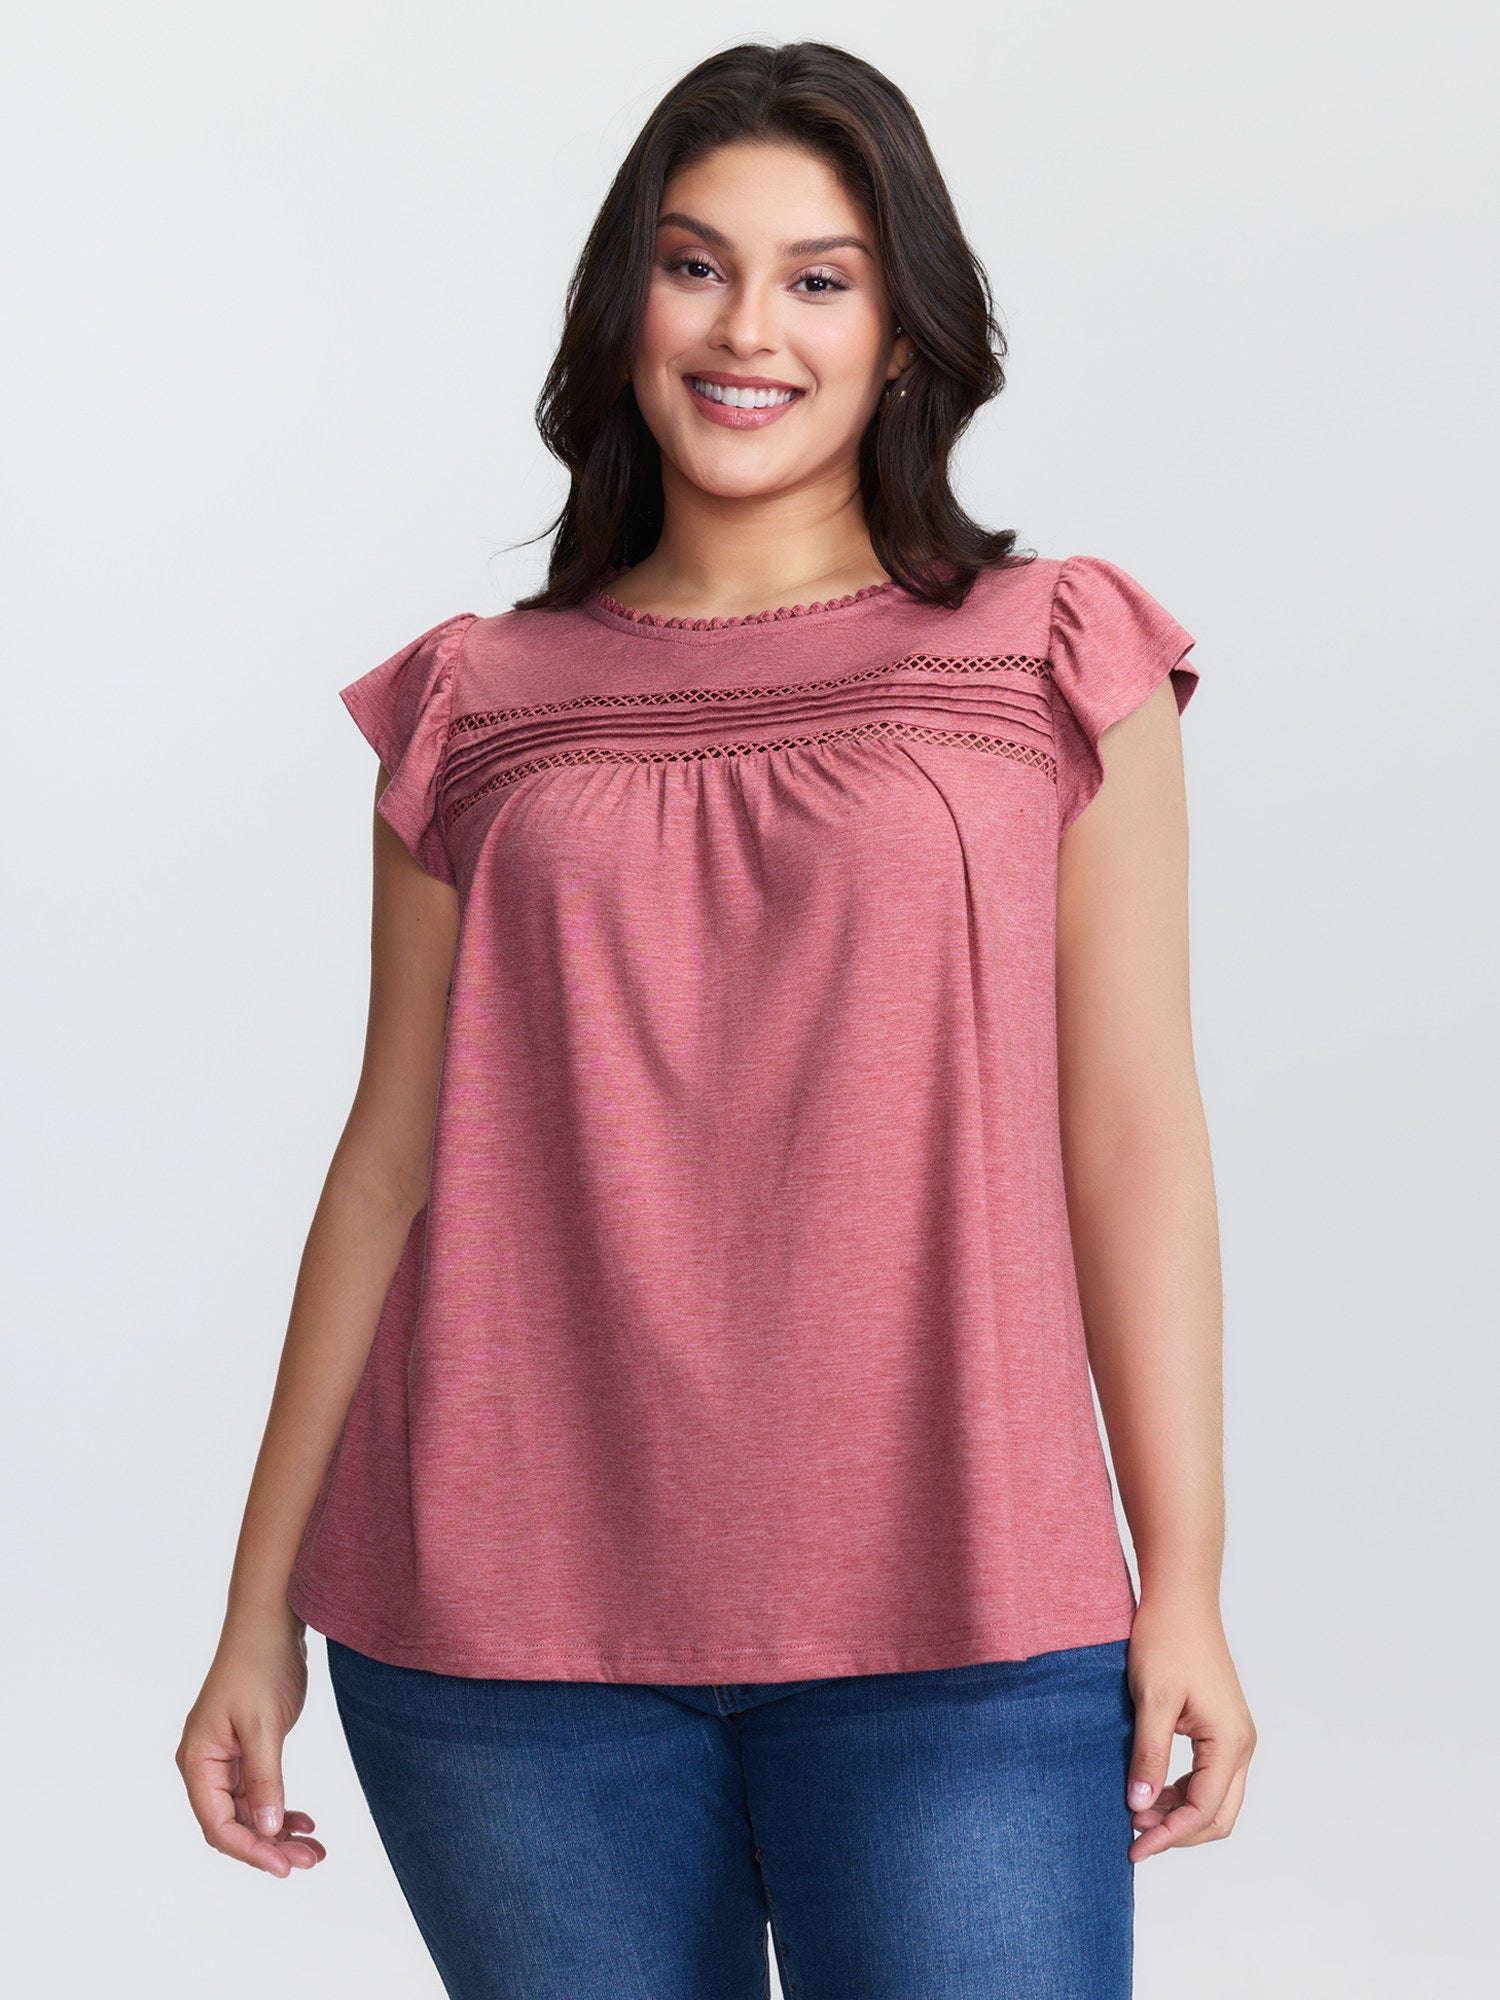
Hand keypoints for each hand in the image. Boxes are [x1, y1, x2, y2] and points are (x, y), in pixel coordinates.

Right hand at [176, 1612, 327, 1877]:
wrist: (270, 1622)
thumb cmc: (259, 1664)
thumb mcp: (264, 1725)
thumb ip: (266, 1779)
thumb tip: (268, 1830)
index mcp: (198, 1761)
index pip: (218, 1824)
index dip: (250, 1850)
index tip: (284, 1867)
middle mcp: (206, 1765)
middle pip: (233, 1824)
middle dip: (270, 1846)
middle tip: (310, 1860)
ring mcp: (226, 1759)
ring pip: (250, 1811)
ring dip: (279, 1832)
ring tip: (315, 1849)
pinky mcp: (247, 1750)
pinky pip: (260, 1792)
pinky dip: (281, 1809)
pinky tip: (305, 1820)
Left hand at [1124, 1592, 1255, 1861]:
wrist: (1180, 1599)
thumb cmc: (1167, 1639)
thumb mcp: (1153, 1699)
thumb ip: (1149, 1755)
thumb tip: (1139, 1807)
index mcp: (1230, 1741)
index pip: (1204, 1810)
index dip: (1169, 1835)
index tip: (1134, 1846)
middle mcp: (1240, 1744)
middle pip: (1218, 1814)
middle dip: (1178, 1832)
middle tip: (1134, 1838)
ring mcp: (1233, 1736)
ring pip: (1214, 1798)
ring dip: (1179, 1814)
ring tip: (1136, 1814)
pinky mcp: (1220, 1727)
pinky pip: (1207, 1776)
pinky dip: (1181, 1792)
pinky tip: (1150, 1790)